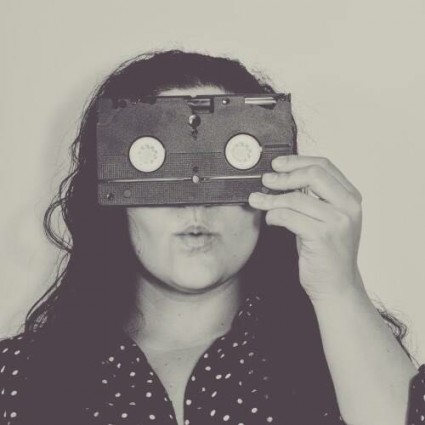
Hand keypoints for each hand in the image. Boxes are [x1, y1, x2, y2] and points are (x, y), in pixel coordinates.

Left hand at [248, 155, 363, 302]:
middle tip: (266, 180)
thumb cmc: (327, 252)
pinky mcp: (323, 237)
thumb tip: (282, 177)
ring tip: (257, 200)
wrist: (337, 287)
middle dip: (284, 176)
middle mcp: (349, 206)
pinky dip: (274, 216)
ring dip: (271, 198)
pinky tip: (270, 219)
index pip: (324, 165)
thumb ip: (312, 197)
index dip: (297, 161)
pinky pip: (289, 217)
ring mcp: (338, 221)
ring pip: (296, 198)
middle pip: (313, 174)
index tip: (277, 164)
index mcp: (351, 197)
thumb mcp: (325, 219)